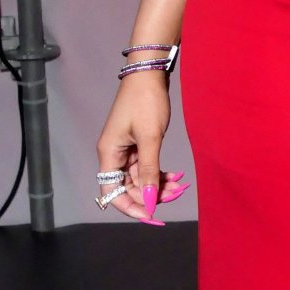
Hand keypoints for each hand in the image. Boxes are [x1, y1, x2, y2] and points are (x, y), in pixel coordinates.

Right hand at [95, 73, 189, 224]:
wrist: (149, 72)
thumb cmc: (146, 101)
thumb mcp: (150, 138)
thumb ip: (150, 171)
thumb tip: (150, 201)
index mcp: (109, 154)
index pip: (113, 193)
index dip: (132, 207)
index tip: (153, 217)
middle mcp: (114, 154)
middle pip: (129, 187)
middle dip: (152, 194)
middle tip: (177, 194)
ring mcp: (126, 148)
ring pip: (141, 177)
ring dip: (159, 183)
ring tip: (181, 185)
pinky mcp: (137, 142)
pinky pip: (147, 165)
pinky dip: (160, 172)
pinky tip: (176, 175)